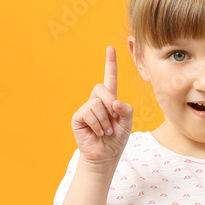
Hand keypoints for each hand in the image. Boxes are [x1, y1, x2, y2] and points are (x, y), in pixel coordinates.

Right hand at [72, 46, 133, 168]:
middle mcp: (96, 101)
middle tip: (113, 120)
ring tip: (106, 130)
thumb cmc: (116, 139)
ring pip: (96, 102)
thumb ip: (125, 109)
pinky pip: (88, 112)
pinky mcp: (78, 117)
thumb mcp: (127, 122)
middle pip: (101, 88)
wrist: (105, 155)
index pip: (110, 78)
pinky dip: (98, 124)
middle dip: (110, 103)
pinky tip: (98, 132)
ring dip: (105, 119)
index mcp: (110, 100)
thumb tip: (114, 102)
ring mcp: (85, 108)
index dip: (110, 64)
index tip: (110, 48)